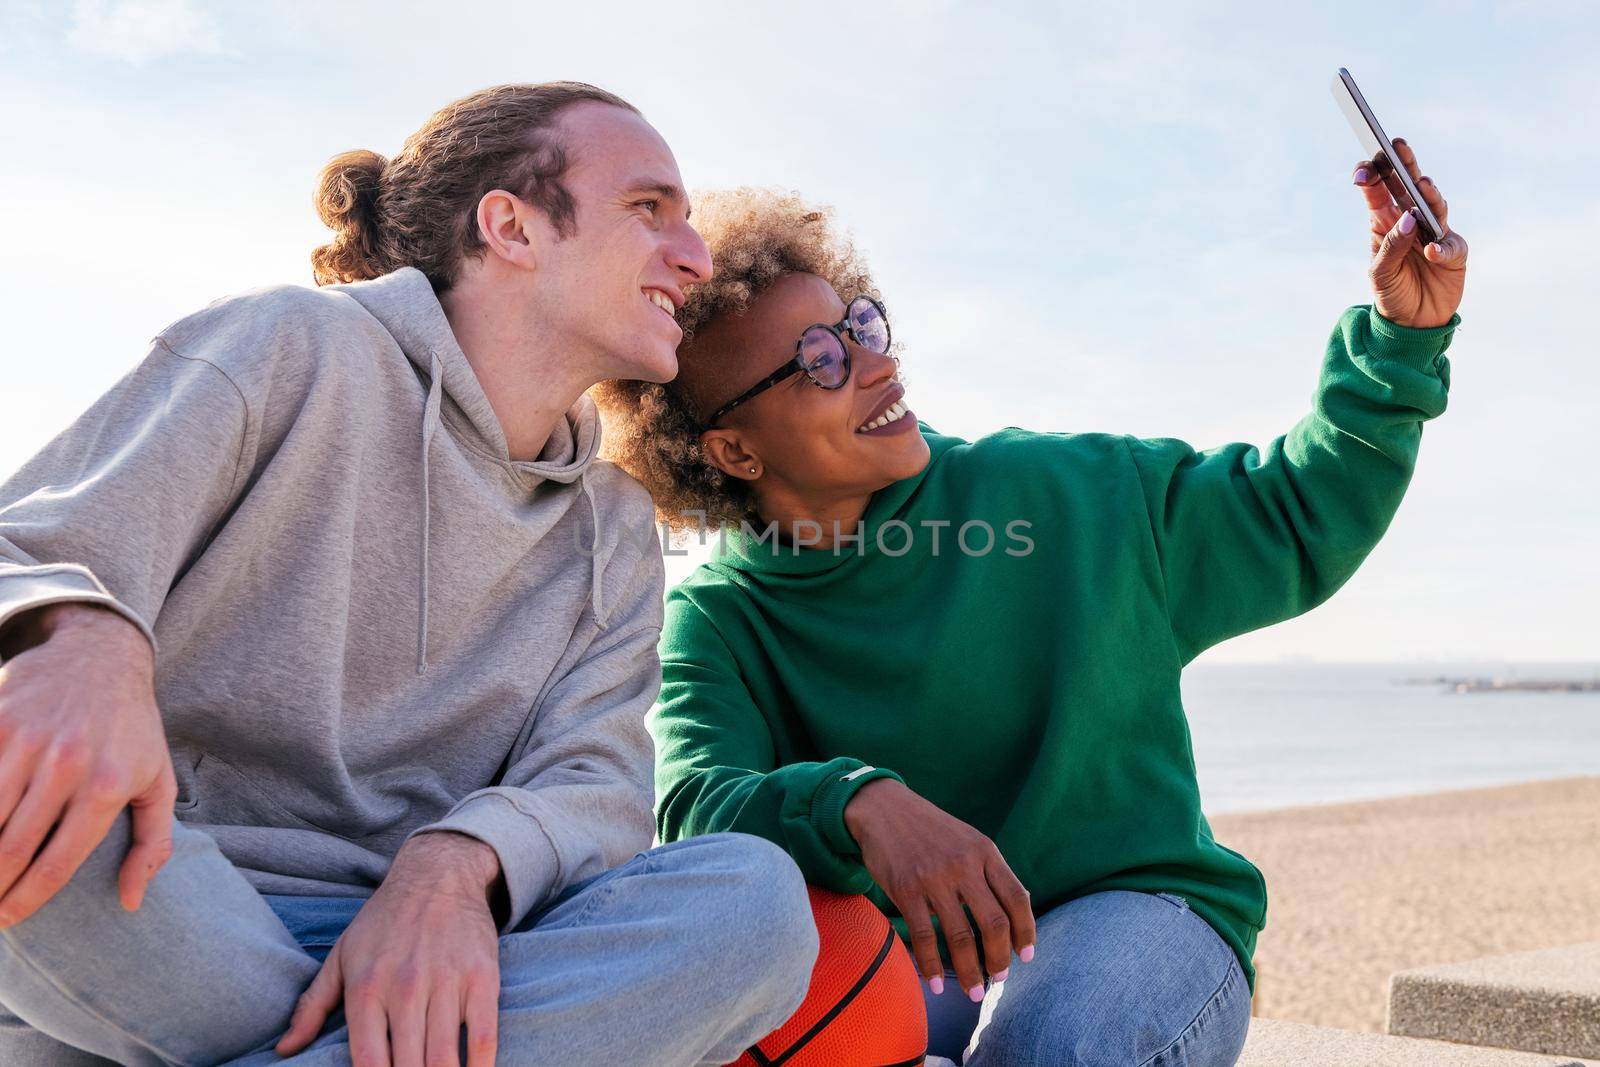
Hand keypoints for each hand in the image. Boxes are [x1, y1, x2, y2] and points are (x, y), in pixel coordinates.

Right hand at [0, 603, 174, 924]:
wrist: (102, 657)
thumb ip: (153, 844)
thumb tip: (132, 901)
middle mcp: (65, 765)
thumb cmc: (132, 730)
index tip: (9, 921)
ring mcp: (25, 740)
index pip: (55, 864)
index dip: (25, 902)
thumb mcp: (158, 781)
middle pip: (9, 849)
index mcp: (105, 787)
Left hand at [277, 832, 502, 1066]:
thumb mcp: (341, 956)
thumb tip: (284, 1050)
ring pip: (445, 1059)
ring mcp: (446, 984)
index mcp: (366, 989)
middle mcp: (405, 989)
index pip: (368, 1063)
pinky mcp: (482, 978)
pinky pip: (483, 1036)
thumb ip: (312, 1006)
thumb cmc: (384, 921)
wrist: (438, 875)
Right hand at [843, 779, 1034, 1002]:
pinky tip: (937, 984)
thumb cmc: (930, 830)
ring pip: (961, 936)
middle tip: (998, 978)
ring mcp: (934, 878)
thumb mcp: (968, 840)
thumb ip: (990, 872)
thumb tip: (1018, 914)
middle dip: (999, 958)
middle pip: (994, 923)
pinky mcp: (906, 890)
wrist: (883, 808)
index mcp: (985, 851)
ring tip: (974, 991)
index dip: (1026, 932)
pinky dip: (932, 966)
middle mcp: (964, 864)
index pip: (1017, 898)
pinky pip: (924, 937)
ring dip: (970, 971)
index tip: (1025, 957)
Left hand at [1355, 137, 1467, 328]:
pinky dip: (1441, 248)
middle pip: (1408, 186)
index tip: (1362, 171)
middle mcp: (1411, 220)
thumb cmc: (1391, 292)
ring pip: (1435, 206)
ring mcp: (1435, 232)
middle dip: (1403, 164)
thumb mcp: (1381, 273)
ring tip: (1423, 186)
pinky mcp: (1454, 251)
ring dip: (1429, 196)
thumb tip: (1408, 220)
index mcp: (1385, 221)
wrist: (1414, 321)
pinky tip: (1432, 251)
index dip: (1371, 177)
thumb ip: (1390, 247)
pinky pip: (1449, 245)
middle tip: (1397, 145)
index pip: (1377, 192)